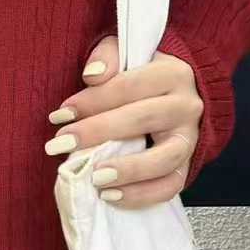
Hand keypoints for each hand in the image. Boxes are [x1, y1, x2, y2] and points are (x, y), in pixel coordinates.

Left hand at [44, 34, 201, 205]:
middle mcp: (187, 105)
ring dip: (127, 170)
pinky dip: (142, 195)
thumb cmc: (142, 76)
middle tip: (61, 145)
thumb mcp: (126, 53)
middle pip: (142, 119)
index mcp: (172, 73)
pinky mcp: (187, 165)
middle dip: (97, 132)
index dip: (92, 100)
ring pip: (164, 158)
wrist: (177, 96)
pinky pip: (171, 186)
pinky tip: (111, 196)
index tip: (59, 115)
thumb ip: (108, 56)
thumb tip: (92, 75)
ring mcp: (190, 138)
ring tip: (94, 178)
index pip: (130, 85)